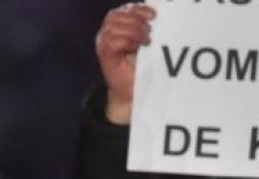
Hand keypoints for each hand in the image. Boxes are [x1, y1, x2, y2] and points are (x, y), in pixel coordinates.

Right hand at [95, 2, 155, 123]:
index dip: (139, 10)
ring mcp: (103, 43)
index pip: (125, 9)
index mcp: (118, 25)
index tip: (154, 16)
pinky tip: (135, 47)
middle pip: (117, 15)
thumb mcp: (145, 40)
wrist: (133, 89)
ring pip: (113, 26)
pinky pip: (112, 41)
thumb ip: (146, 25)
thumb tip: (155, 13)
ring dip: (132, 31)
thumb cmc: (141, 65)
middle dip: (136, 21)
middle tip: (148, 34)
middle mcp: (107, 32)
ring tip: (144, 42)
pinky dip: (126, 41)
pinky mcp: (104, 54)